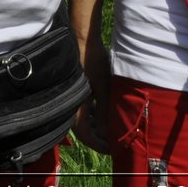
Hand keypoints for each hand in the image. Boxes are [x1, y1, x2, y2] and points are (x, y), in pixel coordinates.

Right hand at [72, 33, 114, 154]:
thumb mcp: (103, 88)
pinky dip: (94, 112)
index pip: (88, 138)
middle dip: (101, 136)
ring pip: (85, 119)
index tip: (115, 148)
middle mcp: (70, 106)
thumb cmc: (93, 62)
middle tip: (117, 138)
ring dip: (98, 124)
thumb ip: (105, 113)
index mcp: (75, 109)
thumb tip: (107, 134)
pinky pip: (84, 107)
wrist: (82, 38)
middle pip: (86, 130)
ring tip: (115, 124)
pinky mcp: (75, 89)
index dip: (102, 146)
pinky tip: (106, 108)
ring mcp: (72, 97)